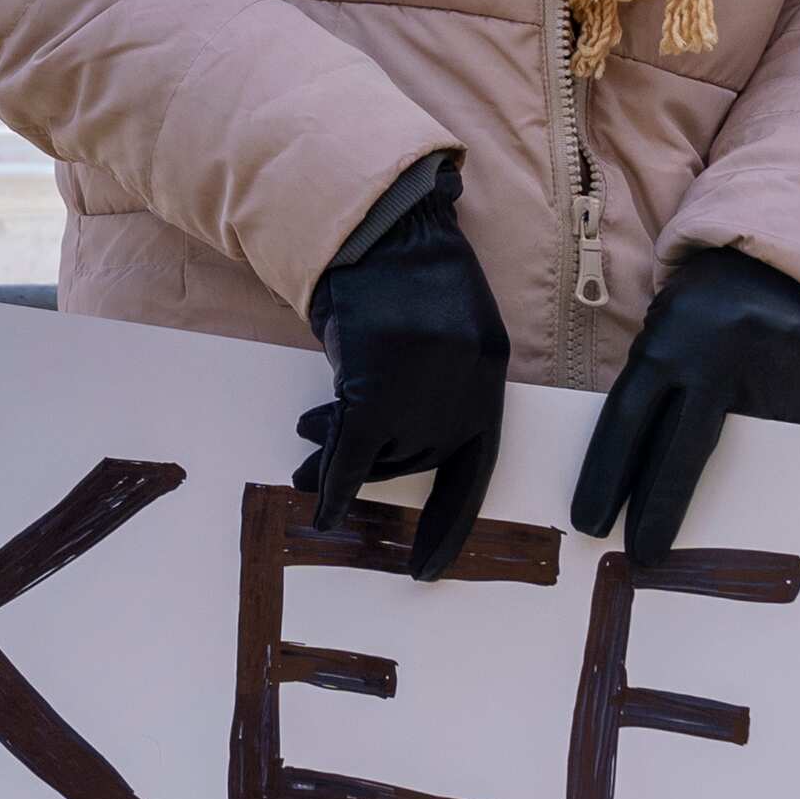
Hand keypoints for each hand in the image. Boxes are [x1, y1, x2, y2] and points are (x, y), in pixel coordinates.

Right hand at [295, 156, 511, 579]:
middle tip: (322, 440)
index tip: (428, 567)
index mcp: (491, 377)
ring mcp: (424, 395)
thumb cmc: (409, 271)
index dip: (449, 521)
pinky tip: (318, 507)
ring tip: (308, 431)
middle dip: (372, 455)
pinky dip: (333, 482)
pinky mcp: (378, 392)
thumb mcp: (450, 328)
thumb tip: (407, 436)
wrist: (379, 230)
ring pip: (379, 452)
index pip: (476, 467)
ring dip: (339, 450)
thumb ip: (442, 381)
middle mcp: (467, 394)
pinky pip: (352, 455)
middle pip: (415, 457)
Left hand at [571, 246, 799, 562]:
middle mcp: (716, 360)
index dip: (604, 477)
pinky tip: (765, 485)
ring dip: (724, 495)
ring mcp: (769, 377)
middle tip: (642, 557)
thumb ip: (656, 386)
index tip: (590, 522)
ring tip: (710, 529)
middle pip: (677, 454)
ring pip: (739, 457)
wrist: (792, 264)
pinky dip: (773, 469)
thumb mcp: (669, 327)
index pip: (626, 422)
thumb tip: (635, 469)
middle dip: (656, 511)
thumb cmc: (711, 305)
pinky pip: (789, 446)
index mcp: (668, 342)